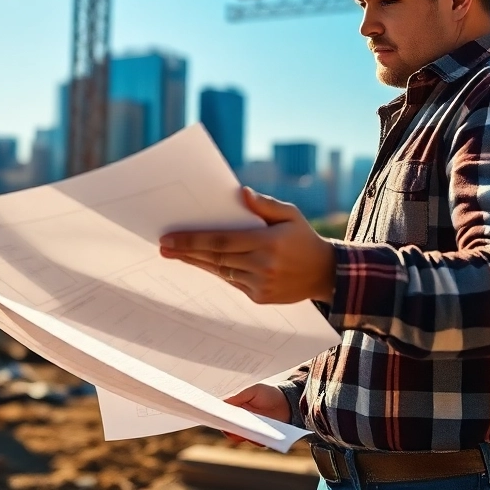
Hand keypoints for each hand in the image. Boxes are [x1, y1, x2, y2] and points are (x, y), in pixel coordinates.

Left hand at [160, 186, 335, 304]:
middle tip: (164, 247)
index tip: (169, 238)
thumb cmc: (303, 238)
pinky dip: (216, 271)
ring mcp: (260, 285)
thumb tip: (241, 193)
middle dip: (187, 252)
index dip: (193, 240)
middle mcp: (262, 266)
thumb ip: (265, 204)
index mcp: (268, 243)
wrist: (325, 274)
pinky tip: (202, 262)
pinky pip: (231, 282)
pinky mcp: (260, 298)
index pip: (221, 240)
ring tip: (176, 254)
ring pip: (220, 271)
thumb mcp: (290, 214)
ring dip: (197, 262)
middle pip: (215, 258)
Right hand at [221, 383, 290, 444]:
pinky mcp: (260, 439)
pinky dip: (251, 438)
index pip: (223, 414)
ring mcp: (250, 431)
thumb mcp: (254, 391)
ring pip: (238, 436)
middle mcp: (241, 422)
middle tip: (223, 421)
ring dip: (237, 433)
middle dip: (225, 425)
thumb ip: (239, 397)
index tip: (213, 413)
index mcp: (237, 409)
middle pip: (228, 427)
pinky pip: (253, 441)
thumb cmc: (269, 394)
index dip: (217, 415)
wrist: (288, 402)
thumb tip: (222, 402)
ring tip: (237, 426)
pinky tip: (252, 432)